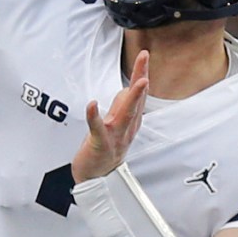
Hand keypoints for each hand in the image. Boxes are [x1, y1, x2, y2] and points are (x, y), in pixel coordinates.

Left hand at [72, 50, 147, 181]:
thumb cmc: (106, 151)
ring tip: (136, 83)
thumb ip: (122, 107)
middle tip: (145, 58)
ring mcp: (115, 137)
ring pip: (126, 114)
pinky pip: (98, 130)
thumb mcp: (116, 125)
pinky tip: (92, 104)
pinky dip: (95, 117)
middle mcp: (126, 128)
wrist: (97, 180)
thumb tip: (128, 89)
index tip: (144, 56)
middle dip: (141, 78)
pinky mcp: (101, 145)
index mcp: (131, 122)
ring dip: (132, 98)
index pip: (139, 94)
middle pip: (136, 99)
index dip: (141, 74)